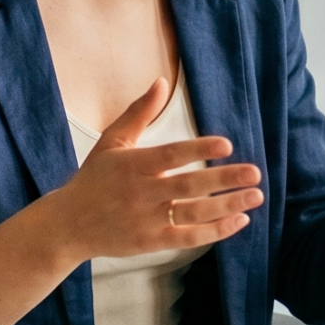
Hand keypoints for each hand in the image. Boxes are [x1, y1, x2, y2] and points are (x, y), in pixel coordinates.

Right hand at [45, 79, 261, 263]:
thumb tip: (161, 81)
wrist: (68, 224)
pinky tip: (239, 220)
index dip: (199, 150)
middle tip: (255, 173)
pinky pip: (189, 238)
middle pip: (188, 187)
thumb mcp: (111, 141)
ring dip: (228, 205)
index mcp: (132, 165)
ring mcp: (146, 220)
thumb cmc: (93, 178)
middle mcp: (140, 193)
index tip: (227, 145)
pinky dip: (216, 231)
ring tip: (256, 196)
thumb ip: (139, 112)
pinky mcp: (151, 242)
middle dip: (224, 180)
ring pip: (193, 214)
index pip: (171, 155)